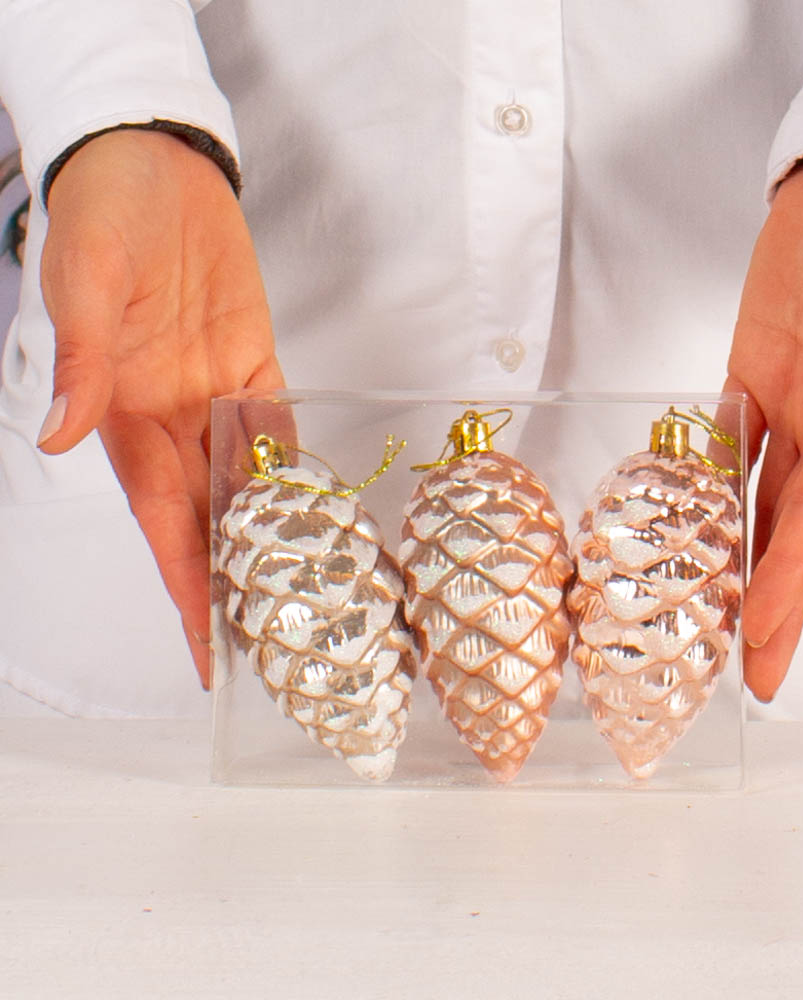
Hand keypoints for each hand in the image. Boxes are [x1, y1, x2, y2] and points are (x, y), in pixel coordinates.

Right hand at [37, 129, 283, 687]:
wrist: (149, 161)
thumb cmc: (102, 213)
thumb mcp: (82, 281)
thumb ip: (83, 361)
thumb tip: (62, 438)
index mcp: (127, 412)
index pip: (162, 521)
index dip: (184, 585)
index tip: (205, 646)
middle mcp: (174, 415)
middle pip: (210, 518)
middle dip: (235, 581)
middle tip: (270, 641)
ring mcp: (217, 390)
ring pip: (247, 480)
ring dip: (269, 534)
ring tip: (301, 592)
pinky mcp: (255, 359)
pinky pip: (277, 424)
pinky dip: (295, 465)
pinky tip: (319, 506)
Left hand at [726, 149, 802, 702]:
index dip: (790, 586)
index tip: (765, 647)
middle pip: (786, 531)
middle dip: (767, 601)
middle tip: (744, 672)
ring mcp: (784, 407)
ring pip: (752, 498)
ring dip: (734, 555)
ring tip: (710, 614)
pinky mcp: (749, 376)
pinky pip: (722, 440)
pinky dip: (704, 478)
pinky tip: (683, 519)